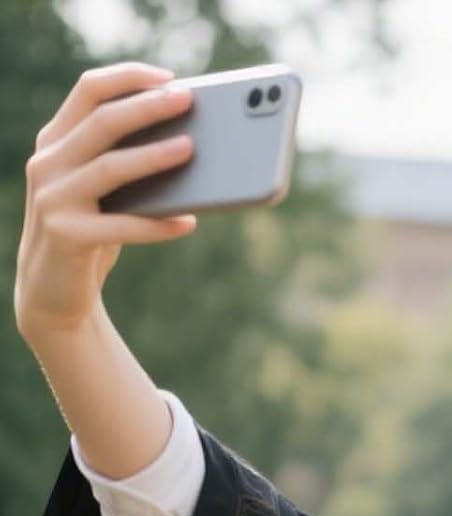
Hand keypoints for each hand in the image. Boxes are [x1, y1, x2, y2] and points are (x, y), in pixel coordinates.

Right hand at [16, 63, 197, 342]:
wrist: (53, 290)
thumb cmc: (92, 232)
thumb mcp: (106, 192)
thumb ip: (126, 164)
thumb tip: (193, 144)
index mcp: (56, 141)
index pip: (89, 90)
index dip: (128, 78)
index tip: (170, 77)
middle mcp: (48, 162)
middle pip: (101, 121)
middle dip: (147, 107)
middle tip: (189, 100)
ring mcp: (52, 198)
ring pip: (109, 168)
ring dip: (153, 157)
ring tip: (192, 149)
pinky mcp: (65, 236)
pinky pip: (120, 227)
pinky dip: (157, 225)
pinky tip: (189, 223)